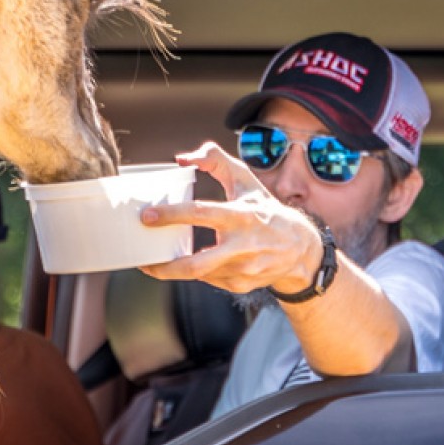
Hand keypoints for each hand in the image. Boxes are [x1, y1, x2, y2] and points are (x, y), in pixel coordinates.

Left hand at [137, 142, 322, 294]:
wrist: (300, 248)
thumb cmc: (266, 210)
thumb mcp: (246, 182)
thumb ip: (216, 161)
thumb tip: (183, 159)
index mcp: (241, 216)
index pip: (201, 214)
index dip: (172, 215)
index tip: (148, 216)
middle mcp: (243, 246)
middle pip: (196, 264)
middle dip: (165, 267)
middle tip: (144, 261)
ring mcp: (243, 270)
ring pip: (199, 275)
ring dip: (175, 270)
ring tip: (157, 263)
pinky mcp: (241, 285)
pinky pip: (210, 280)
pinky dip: (199, 272)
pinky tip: (195, 264)